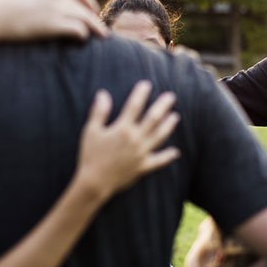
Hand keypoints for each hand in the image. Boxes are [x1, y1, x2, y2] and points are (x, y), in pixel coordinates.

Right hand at [0, 0, 107, 40]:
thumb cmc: (1, 8)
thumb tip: (40, 6)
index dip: (90, 3)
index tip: (93, 13)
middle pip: (87, 6)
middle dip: (96, 18)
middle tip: (102, 29)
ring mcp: (57, 8)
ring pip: (87, 18)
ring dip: (95, 29)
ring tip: (102, 38)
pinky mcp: (54, 24)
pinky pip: (79, 30)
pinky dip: (83, 36)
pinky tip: (82, 41)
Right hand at [76, 81, 179, 198]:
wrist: (95, 182)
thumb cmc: (90, 155)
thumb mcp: (91, 131)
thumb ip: (99, 112)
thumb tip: (103, 93)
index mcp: (122, 128)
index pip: (134, 106)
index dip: (141, 94)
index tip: (147, 84)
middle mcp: (135, 139)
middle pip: (153, 118)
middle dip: (163, 106)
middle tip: (171, 96)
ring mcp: (141, 153)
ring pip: (160, 136)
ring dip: (169, 125)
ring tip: (175, 116)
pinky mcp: (143, 167)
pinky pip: (159, 161)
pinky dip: (168, 156)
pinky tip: (175, 152)